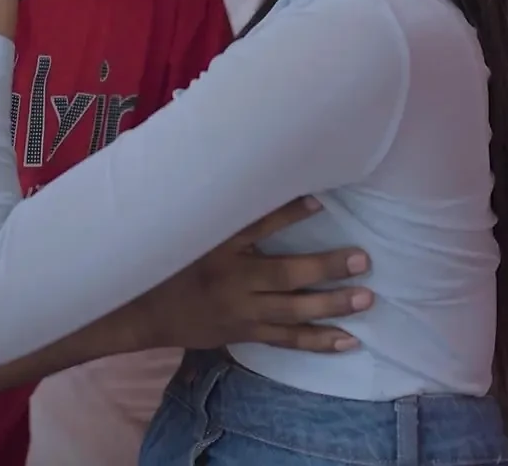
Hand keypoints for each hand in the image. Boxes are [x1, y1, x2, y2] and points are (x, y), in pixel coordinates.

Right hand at [118, 197, 373, 353]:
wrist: (140, 310)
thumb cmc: (171, 259)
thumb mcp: (189, 226)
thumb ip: (220, 204)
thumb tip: (247, 166)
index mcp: (218, 246)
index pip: (257, 225)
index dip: (288, 213)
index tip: (320, 199)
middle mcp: (232, 279)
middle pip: (285, 274)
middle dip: (325, 267)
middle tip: (362, 259)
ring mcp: (240, 310)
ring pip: (292, 310)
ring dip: (331, 305)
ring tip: (366, 298)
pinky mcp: (244, 333)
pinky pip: (286, 339)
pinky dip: (317, 340)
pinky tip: (348, 340)